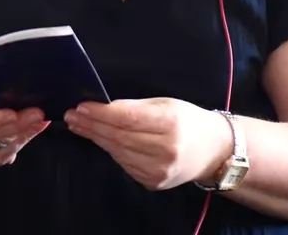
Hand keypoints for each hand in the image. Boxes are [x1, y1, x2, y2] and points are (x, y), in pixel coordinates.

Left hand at [64, 98, 232, 190]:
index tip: (82, 106)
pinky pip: (124, 164)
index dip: (101, 113)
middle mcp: (165, 150)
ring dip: (96, 138)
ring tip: (80, 125)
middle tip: (72, 115)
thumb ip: (135, 106)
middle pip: (119, 137)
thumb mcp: (166, 104)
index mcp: (171, 124)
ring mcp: (159, 171)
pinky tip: (100, 139)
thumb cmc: (189, 121)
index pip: (127, 119)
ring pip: (118, 152)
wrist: (214, 151)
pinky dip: (110, 150)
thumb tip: (104, 107)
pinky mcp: (153, 183)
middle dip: (92, 125)